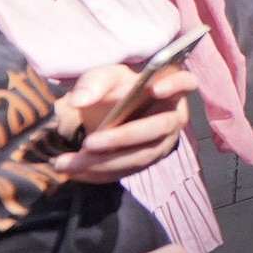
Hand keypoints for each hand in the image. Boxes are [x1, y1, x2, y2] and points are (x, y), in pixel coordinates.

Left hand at [54, 65, 194, 182]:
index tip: (154, 89)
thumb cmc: (113, 89)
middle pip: (158, 128)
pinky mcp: (145, 162)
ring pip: (140, 156)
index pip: (185, 83)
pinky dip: (96, 173)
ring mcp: (161, 143)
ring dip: (103, 162)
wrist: (108, 112)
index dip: (174, 86)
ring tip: (67, 163)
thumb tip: (78, 100)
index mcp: (170, 88)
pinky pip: (124, 172)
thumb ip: (92, 84)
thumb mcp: (101, 78)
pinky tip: (72, 169)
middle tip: (89, 143)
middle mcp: (172, 117)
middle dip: (123, 138)